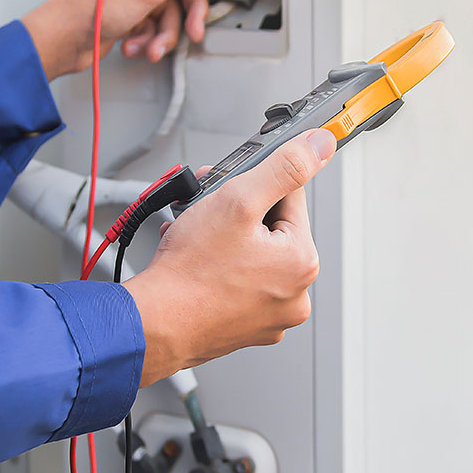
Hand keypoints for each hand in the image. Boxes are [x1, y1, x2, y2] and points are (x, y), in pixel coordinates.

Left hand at [22, 0, 233, 79]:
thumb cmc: (90, 7)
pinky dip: (153, 36)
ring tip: (155, 43)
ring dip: (168, 30)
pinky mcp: (136, 6)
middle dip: (189, 6)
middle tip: (193, 24)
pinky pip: (161, 19)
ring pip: (175, 3)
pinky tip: (140, 44)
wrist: (65, 40)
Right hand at [123, 129, 336, 386]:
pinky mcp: (244, 328)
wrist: (151, 324)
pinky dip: (219, 269)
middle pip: (271, 229)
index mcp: (302, 263)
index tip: (230, 188)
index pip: (290, 199)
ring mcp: (269, 316)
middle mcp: (294, 295)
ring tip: (195, 237)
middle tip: (205, 212)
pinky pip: (238, 284)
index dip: (255, 186)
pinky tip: (196, 262)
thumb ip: (284, 167)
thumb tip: (320, 145)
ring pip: (251, 256)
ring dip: (224, 238)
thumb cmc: (190, 272)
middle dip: (236, 213)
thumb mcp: (239, 200)